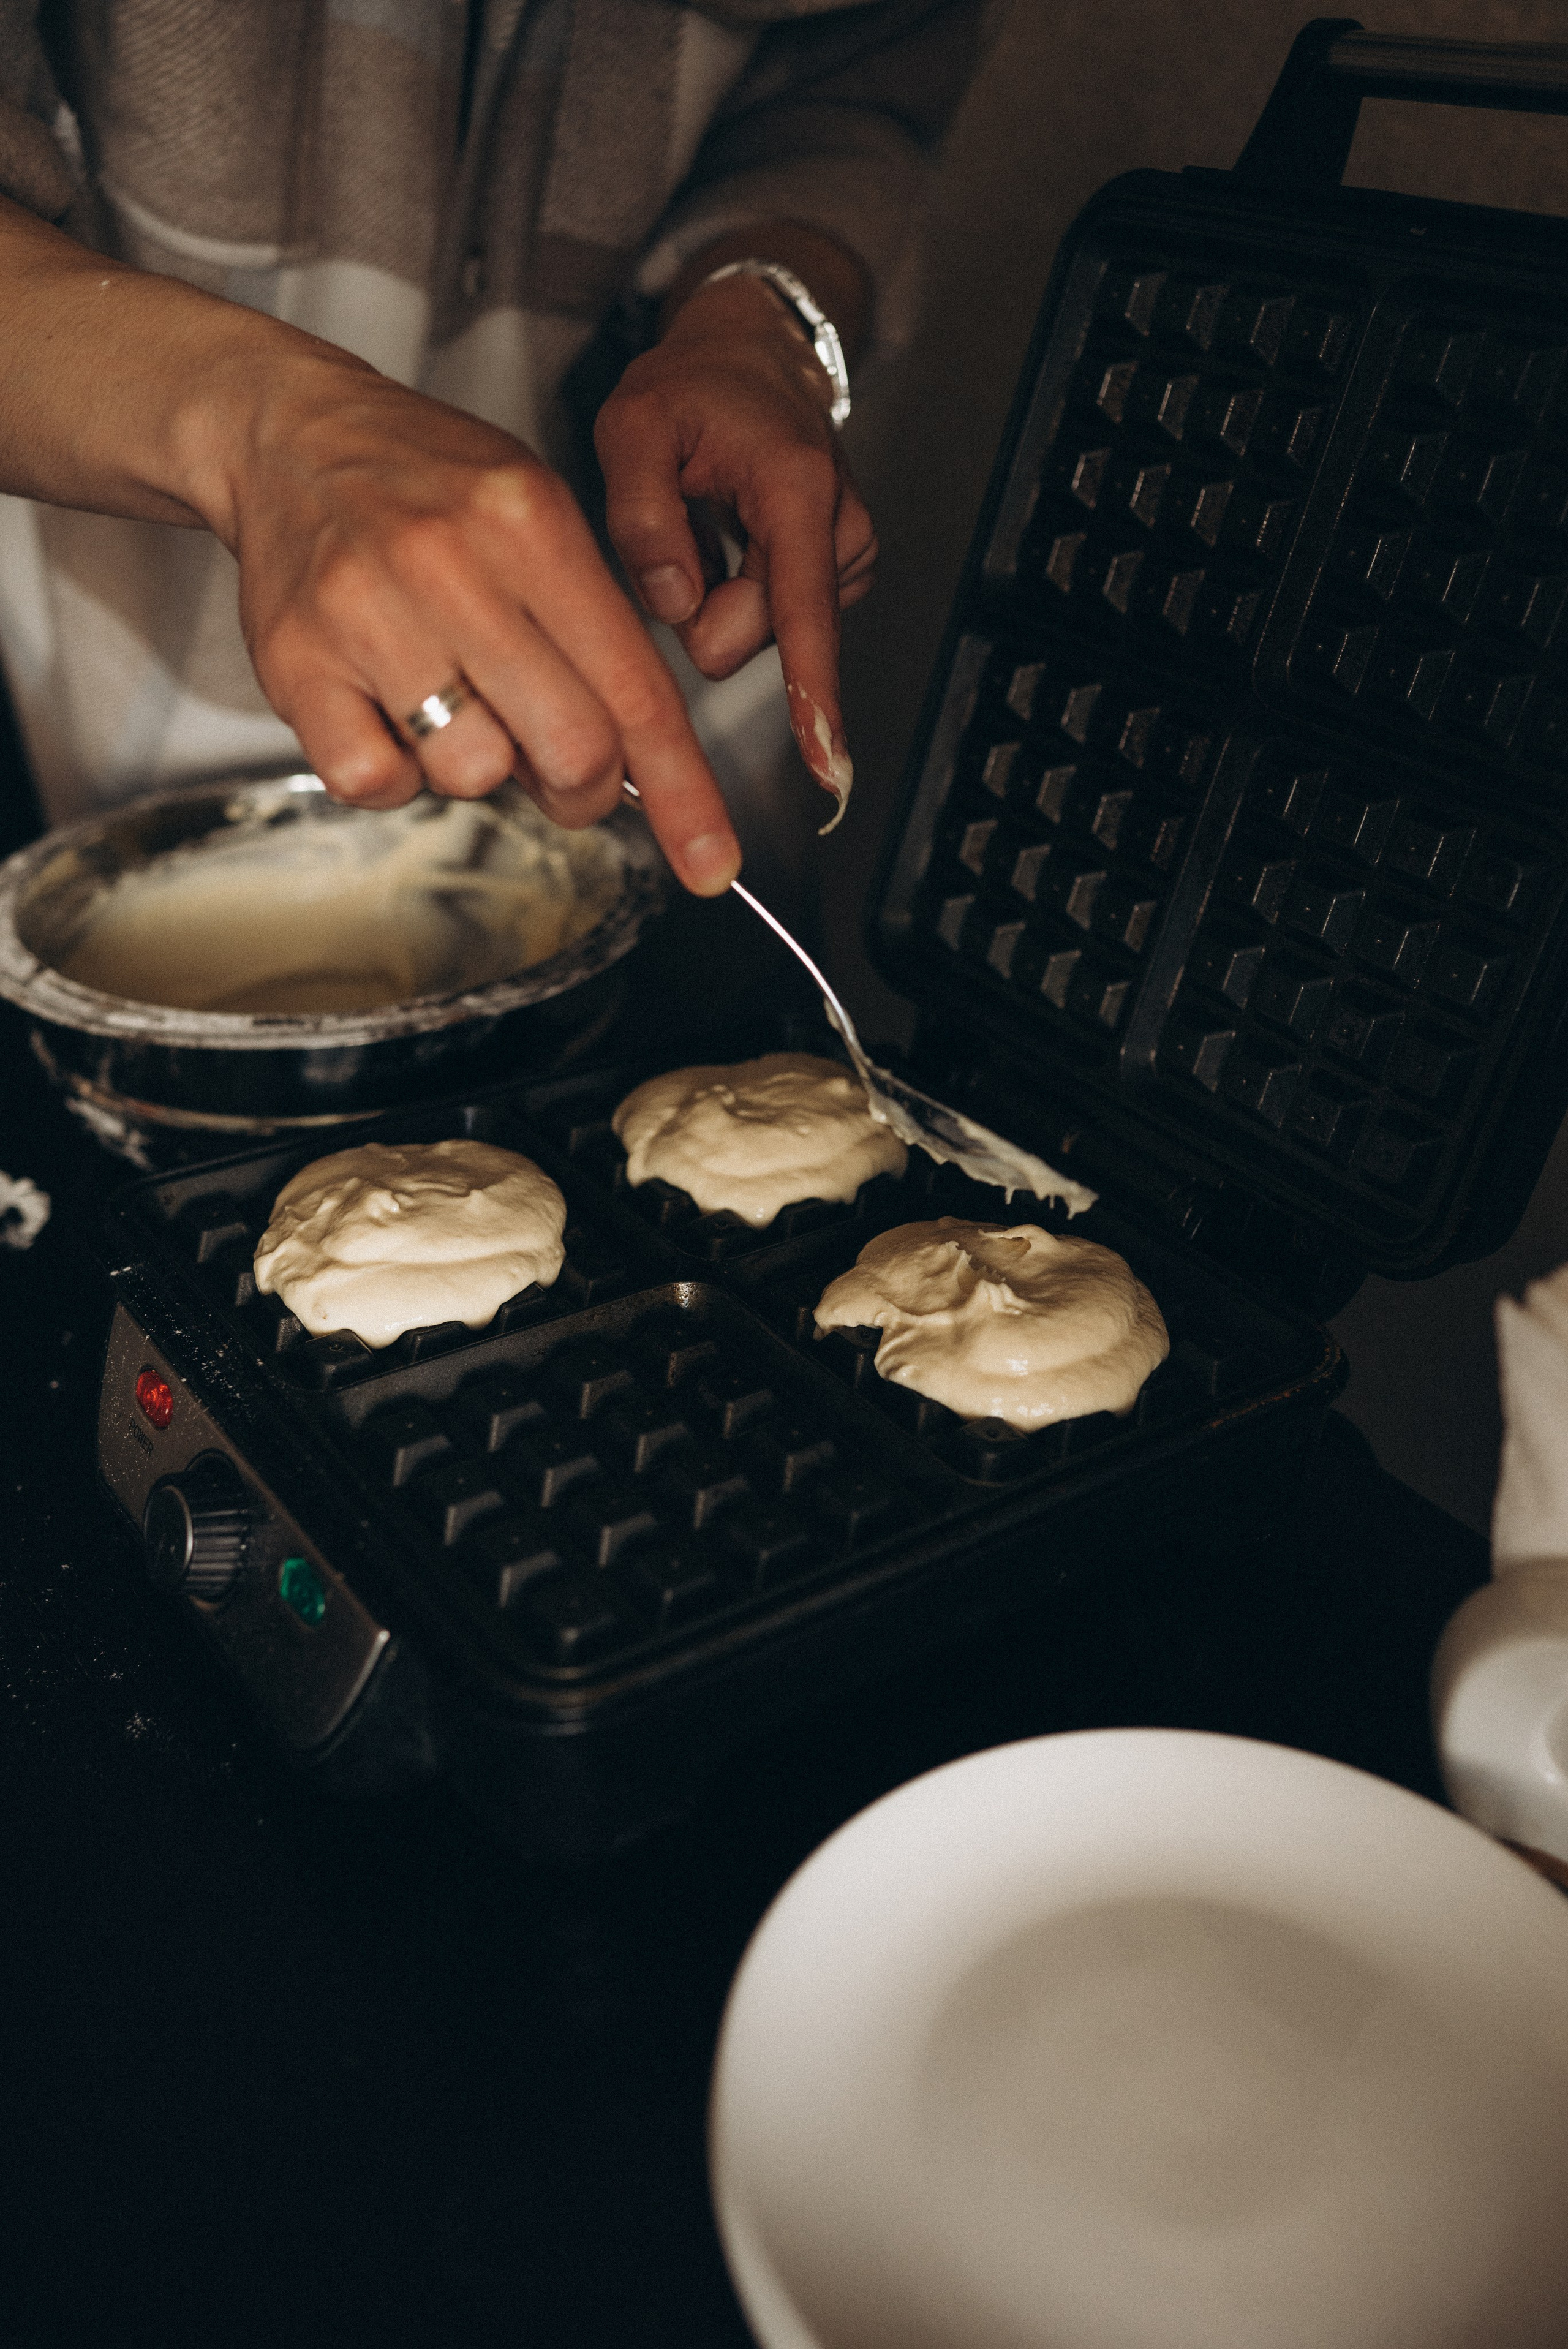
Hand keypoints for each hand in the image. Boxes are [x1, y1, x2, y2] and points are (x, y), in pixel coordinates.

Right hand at [220, 351, 740, 893]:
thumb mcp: (537, 519)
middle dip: (581, 788)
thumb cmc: (427, 486)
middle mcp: (451, 564)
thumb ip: (594, 632)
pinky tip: (387, 714)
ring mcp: (367, 613)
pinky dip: (392, 773)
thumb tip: (640, 764)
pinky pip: (374, 781)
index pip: (637, 691)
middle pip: (571, 751)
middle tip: (557, 766)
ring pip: (473, 772)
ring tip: (451, 703)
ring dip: (478, 767)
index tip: (710, 862)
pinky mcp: (296, 663)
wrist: (288, 434)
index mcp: (531, 524)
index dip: (683, 793)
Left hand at [593, 265, 876, 826]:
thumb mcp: (636, 425)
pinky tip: (730, 542)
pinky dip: (734, 592)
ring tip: (710, 526)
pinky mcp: (831, 577)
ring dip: (716, 596)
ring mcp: (841, 558)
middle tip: (684, 536)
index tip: (828, 766)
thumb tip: (672, 602)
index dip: (811, 695)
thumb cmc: (695, 388)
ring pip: (759, 635)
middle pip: (757, 636)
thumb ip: (642, 515)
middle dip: (704, 608)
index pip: (803, 615)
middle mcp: (838, 532)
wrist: (752, 360)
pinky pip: (767, 622)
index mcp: (798, 492)